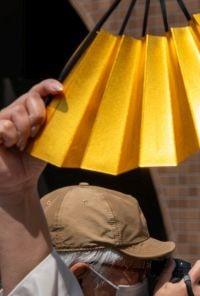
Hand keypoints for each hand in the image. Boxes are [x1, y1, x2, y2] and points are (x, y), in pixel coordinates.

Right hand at [0, 79, 61, 195]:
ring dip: (24, 133)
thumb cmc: (32, 160)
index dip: (47, 86)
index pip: (37, 91)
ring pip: (18, 113)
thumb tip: (67, 113)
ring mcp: (1, 118)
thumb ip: (52, 125)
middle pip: (30, 100)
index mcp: (28, 112)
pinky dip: (10, 137)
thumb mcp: (47, 140)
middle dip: (38, 118)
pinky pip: (5, 125)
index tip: (60, 89)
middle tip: (34, 135)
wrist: (18, 180)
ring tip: (20, 144)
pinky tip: (8, 145)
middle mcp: (13, 111)